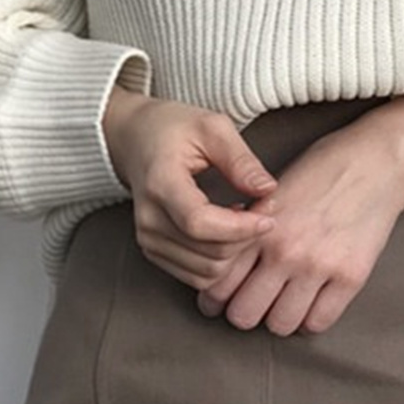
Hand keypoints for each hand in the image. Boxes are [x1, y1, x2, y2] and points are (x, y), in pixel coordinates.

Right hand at [101, 88, 279, 291]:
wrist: (135, 139)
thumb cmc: (173, 129)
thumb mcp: (212, 127)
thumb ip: (241, 160)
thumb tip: (267, 189)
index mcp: (160, 183)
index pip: (200, 223)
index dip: (240, 228)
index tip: (269, 216)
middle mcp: (149, 219)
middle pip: (209, 253)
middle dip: (247, 237)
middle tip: (265, 207)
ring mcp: (148, 239)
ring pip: (207, 272)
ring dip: (237, 251)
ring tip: (245, 217)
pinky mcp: (154, 252)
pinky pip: (198, 276)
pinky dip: (222, 260)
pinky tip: (228, 231)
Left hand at [193, 119, 403, 337]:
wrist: (375, 162)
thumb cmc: (322, 170)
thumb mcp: (271, 192)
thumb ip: (247, 228)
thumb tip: (222, 256)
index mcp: (259, 229)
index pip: (219, 284)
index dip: (215, 299)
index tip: (221, 300)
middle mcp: (285, 251)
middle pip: (243, 315)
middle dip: (245, 312)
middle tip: (255, 303)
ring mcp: (318, 266)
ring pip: (279, 325)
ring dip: (279, 318)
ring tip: (286, 303)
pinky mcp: (350, 277)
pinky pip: (318, 323)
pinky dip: (311, 318)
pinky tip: (312, 302)